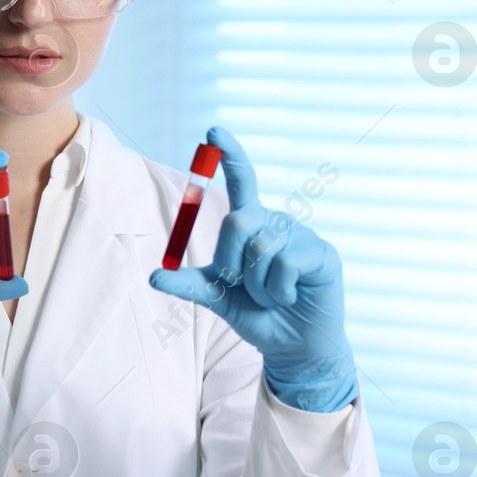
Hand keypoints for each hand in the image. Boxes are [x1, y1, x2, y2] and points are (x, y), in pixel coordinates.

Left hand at [148, 127, 357, 411]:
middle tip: (242, 285)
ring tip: (272, 295)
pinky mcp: (322, 253)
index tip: (213, 131)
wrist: (291, 345)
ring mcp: (301, 236)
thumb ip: (189, 284)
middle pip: (238, 220)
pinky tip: (290, 297)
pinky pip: (285, 263)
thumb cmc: (256, 314)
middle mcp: (275, 223)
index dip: (230, 155)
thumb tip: (154, 277)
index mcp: (251, 225)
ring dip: (257, 284)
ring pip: (262, 247)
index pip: (241, 181)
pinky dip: (278, 289)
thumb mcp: (216, 297)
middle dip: (231, 261)